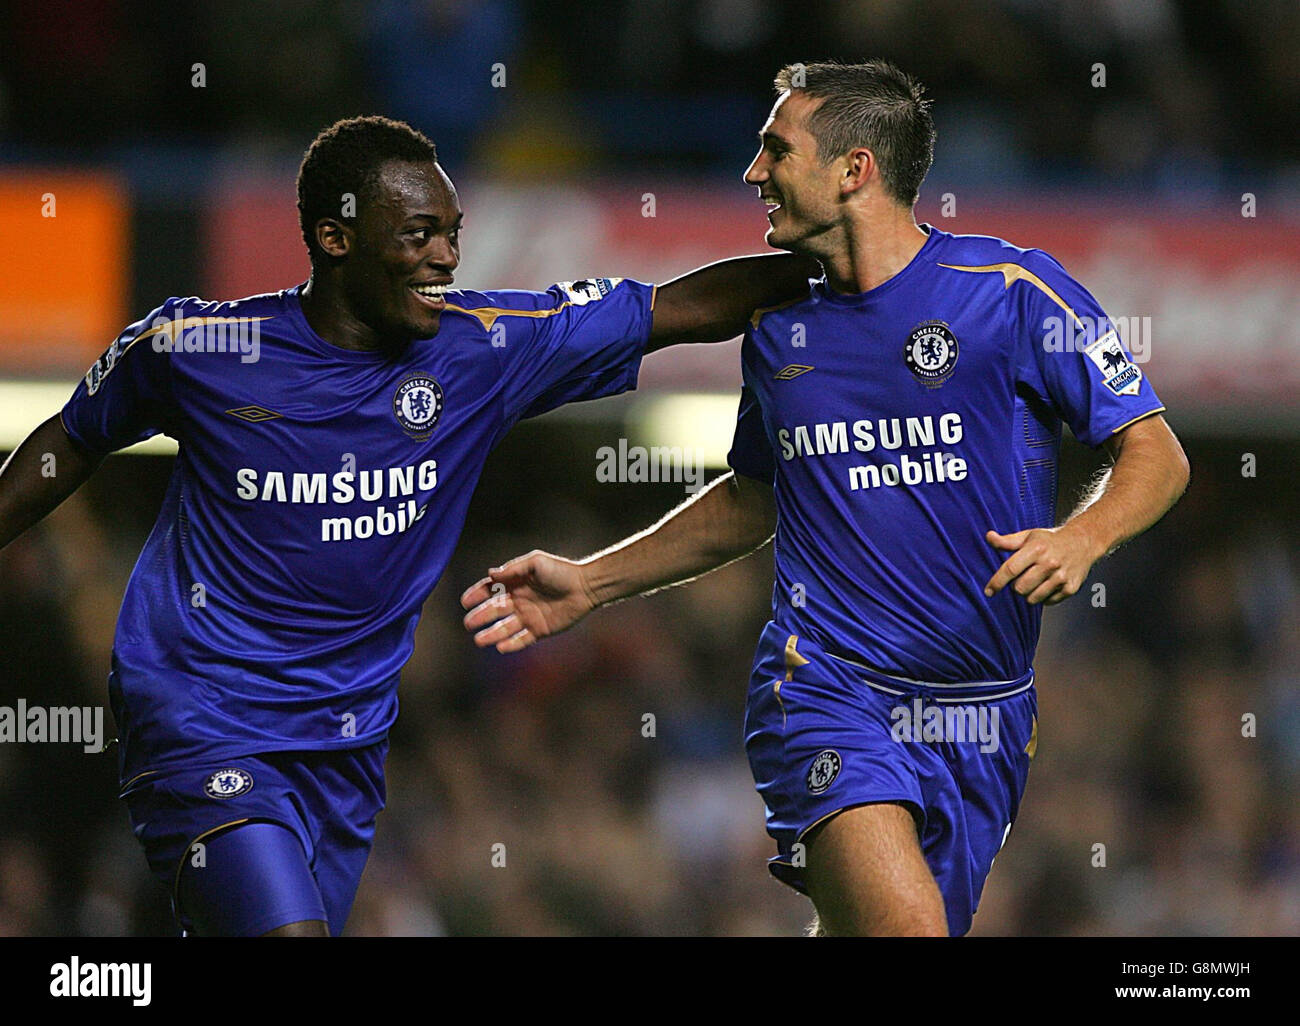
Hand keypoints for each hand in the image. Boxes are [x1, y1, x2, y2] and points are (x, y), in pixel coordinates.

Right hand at [459, 550, 598, 652]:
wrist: (585, 587)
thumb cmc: (560, 571)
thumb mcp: (536, 562)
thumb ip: (513, 568)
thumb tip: (490, 574)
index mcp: (514, 584)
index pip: (490, 590)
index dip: (476, 595)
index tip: (465, 602)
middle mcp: (518, 601)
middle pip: (494, 611)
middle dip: (480, 617)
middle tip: (468, 623)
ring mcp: (528, 617)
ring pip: (504, 628)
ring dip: (491, 635)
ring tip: (479, 640)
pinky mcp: (539, 630)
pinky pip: (522, 640)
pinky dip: (511, 644)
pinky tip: (501, 647)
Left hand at [983, 525, 1099, 605]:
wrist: (1084, 542)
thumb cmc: (1050, 540)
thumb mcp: (1028, 536)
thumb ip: (1007, 541)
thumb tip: (988, 537)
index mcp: (1036, 549)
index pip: (1010, 569)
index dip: (997, 582)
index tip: (988, 592)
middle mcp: (1050, 563)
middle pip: (1020, 588)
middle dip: (1015, 586)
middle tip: (1022, 577)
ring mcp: (1061, 577)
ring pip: (1032, 598)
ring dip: (1028, 593)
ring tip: (1035, 581)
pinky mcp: (1070, 588)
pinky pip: (1047, 602)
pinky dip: (1043, 597)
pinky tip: (1048, 584)